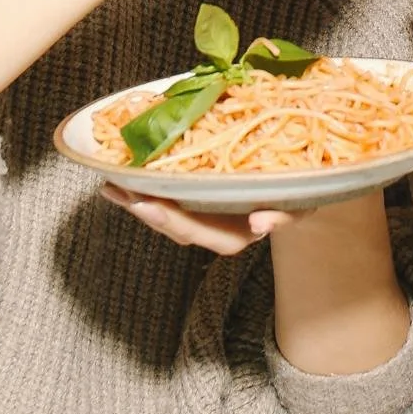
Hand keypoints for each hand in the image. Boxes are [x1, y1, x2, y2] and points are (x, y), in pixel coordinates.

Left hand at [102, 176, 288, 255]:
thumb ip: (285, 216)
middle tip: (123, 193)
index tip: (153, 207)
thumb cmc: (298, 191)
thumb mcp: (300, 203)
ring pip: (165, 215)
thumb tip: (261, 222)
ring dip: (136, 201)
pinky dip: (140, 189)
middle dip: (148, 212)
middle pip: (176, 228)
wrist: (298, 180)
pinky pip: (163, 198)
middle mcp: (214, 230)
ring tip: (112, 185)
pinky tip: (117, 178)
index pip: (203, 236)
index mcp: (237, 235)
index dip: (176, 223)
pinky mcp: (191, 198)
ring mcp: (201, 215)